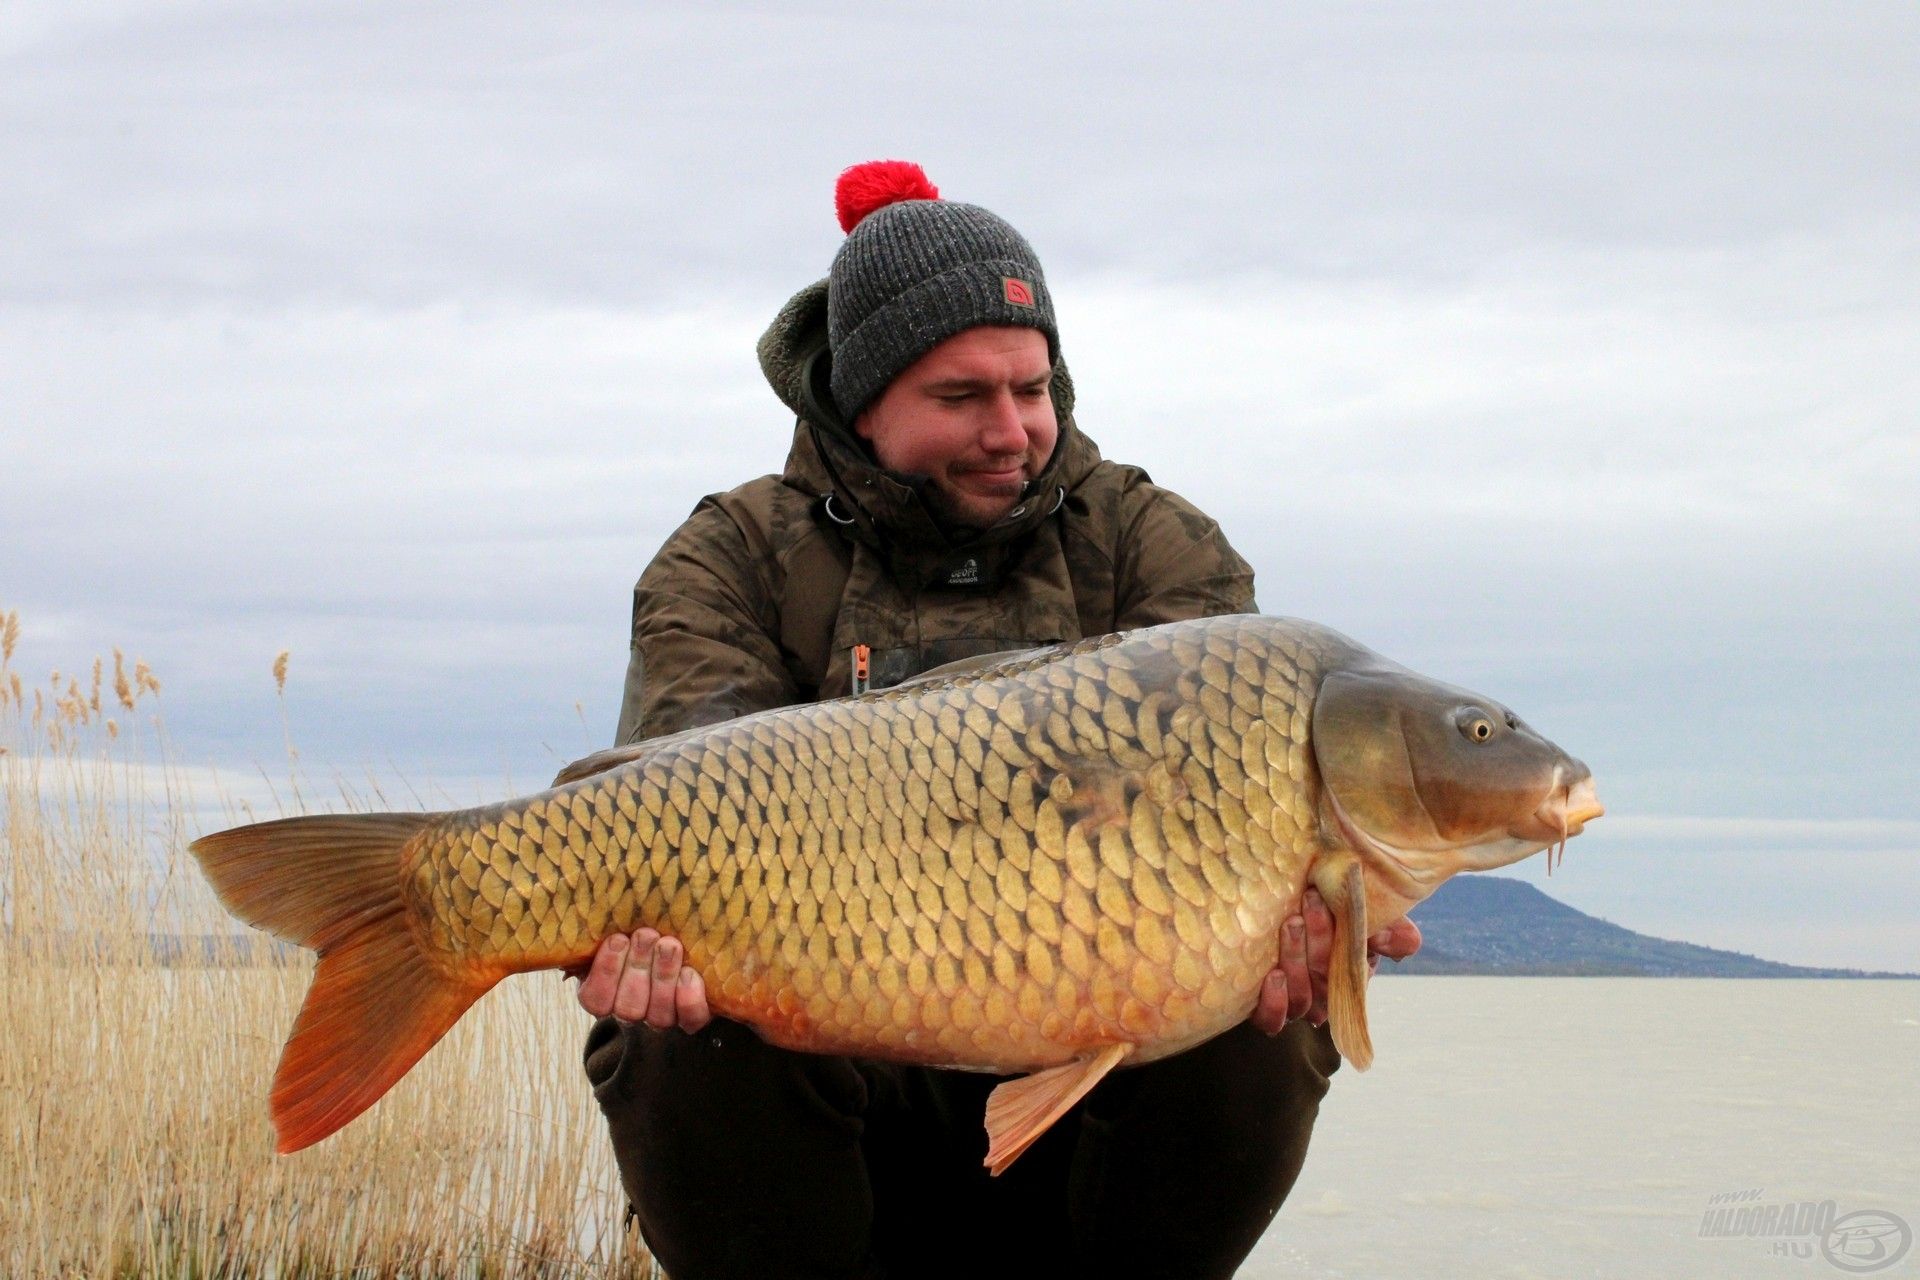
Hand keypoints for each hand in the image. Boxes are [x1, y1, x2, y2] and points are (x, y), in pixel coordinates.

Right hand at [573, 928, 711, 1031]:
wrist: (682, 940)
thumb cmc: (642, 929)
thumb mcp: (619, 928)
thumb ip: (607, 926)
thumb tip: (593, 905)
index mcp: (604, 993)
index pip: (595, 999)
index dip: (605, 972)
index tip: (618, 939)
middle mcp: (631, 1011)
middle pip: (628, 1008)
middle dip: (638, 967)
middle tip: (647, 935)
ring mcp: (662, 1017)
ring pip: (659, 1016)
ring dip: (663, 977)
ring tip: (670, 945)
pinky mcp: (692, 1018)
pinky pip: (691, 1020)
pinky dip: (690, 999)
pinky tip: (690, 973)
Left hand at [1250, 892, 1422, 1034]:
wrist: (1279, 909)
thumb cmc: (1325, 914)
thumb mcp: (1361, 914)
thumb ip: (1389, 928)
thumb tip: (1406, 941)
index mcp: (1352, 977)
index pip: (1357, 975)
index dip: (1350, 946)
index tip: (1340, 905)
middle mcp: (1324, 996)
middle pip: (1326, 982)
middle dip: (1320, 938)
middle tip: (1310, 900)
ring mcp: (1294, 1003)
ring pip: (1302, 999)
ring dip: (1297, 959)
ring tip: (1291, 924)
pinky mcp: (1263, 1009)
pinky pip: (1271, 1021)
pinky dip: (1275, 1002)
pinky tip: (1273, 976)